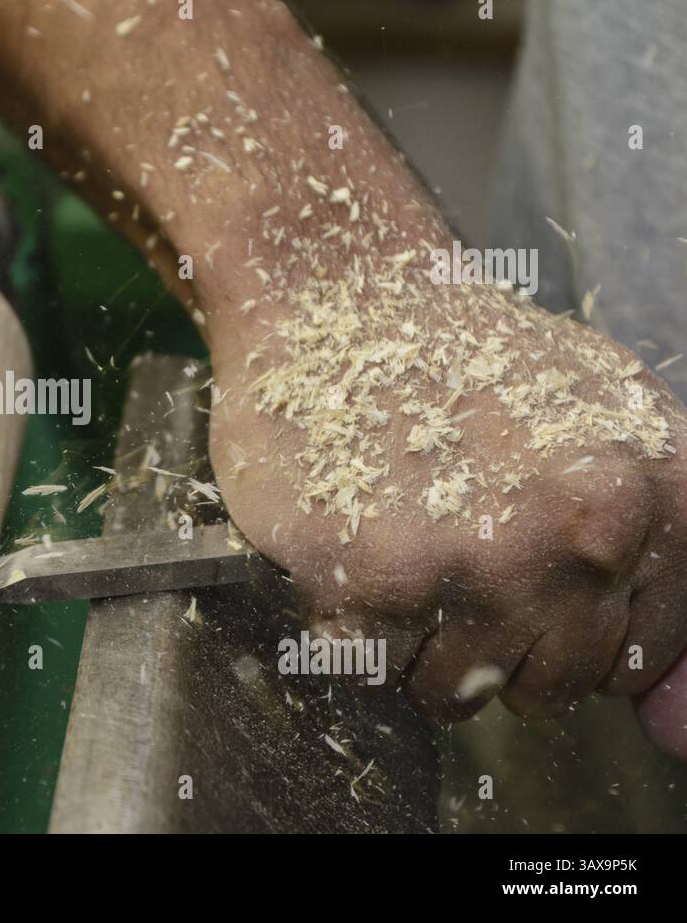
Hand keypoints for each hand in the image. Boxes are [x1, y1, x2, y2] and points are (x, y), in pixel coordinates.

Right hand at [205, 261, 686, 753]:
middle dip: (496, 647)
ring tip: (397, 551)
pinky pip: (363, 670)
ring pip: (450, 696)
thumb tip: (668, 704)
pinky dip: (348, 628)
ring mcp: (469, 565)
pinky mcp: (365, 581)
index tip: (531, 587)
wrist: (345, 297)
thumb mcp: (610, 416)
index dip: (574, 632)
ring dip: (416, 646)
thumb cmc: (467, 356)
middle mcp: (579, 541)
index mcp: (659, 499)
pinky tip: (350, 548)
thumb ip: (659, 541)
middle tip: (452, 563)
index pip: (640, 660)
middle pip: (546, 690)